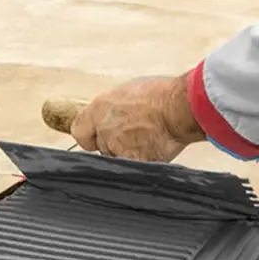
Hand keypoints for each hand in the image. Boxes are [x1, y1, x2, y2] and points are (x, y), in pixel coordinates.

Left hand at [70, 73, 206, 162]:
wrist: (179, 108)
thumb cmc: (161, 94)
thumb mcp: (129, 91)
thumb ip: (114, 108)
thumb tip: (113, 116)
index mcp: (99, 108)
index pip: (79, 131)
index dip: (89, 136)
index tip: (96, 138)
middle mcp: (104, 129)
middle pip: (101, 147)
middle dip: (114, 145)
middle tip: (134, 136)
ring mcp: (116, 147)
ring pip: (117, 159)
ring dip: (129, 155)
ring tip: (149, 141)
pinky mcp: (132, 162)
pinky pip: (133, 168)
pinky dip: (143, 163)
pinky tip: (154, 151)